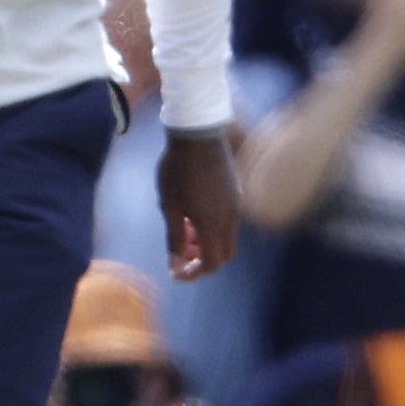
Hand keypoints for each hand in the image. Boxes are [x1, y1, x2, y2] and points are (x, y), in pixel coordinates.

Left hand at [158, 129, 239, 280]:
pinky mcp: (235, 191)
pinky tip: (193, 212)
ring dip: (206, 242)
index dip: (193, 273)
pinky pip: (227, 220)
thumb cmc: (178, 168)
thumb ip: (174, 238)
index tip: (175, 271)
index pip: (211, 264)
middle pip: (223, 254)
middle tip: (180, 251)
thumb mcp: (169, 205)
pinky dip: (212, 226)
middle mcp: (230, 218)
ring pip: (226, 236)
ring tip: (183, 228)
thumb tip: (176, 264)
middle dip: (202, 259)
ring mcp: (235, 204)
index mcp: (213, 224)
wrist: (198, 132)